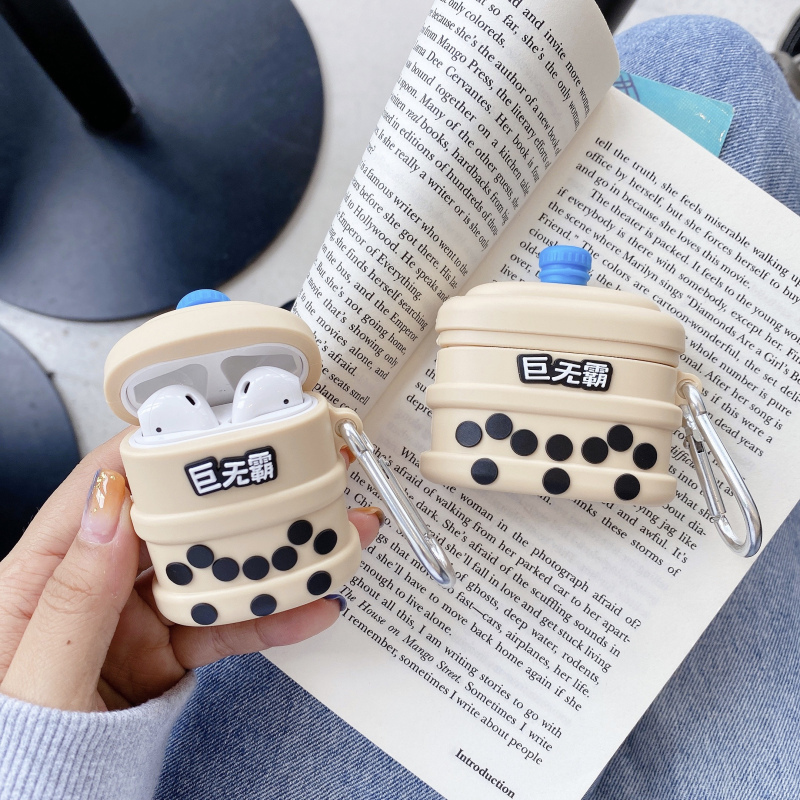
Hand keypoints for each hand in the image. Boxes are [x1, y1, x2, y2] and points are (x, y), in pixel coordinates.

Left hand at [0, 431, 380, 712]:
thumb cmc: (17, 750)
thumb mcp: (38, 678)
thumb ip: (75, 597)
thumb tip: (110, 507)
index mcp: (43, 571)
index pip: (101, 488)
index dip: (154, 454)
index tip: (208, 431)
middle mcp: (95, 580)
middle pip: (171, 521)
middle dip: (232, 499)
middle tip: (289, 483)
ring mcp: (135, 614)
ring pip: (209, 568)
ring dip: (268, 556)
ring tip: (320, 542)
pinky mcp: (168, 646)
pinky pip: (224, 623)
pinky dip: (269, 617)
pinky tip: (308, 608)